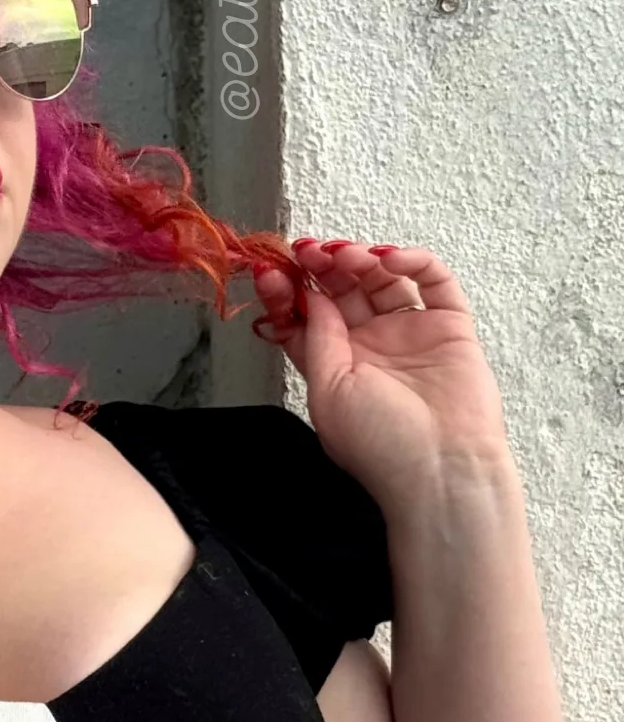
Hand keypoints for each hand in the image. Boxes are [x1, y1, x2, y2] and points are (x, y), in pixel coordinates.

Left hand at [252, 240, 513, 508]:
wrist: (441, 470)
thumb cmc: (381, 445)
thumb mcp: (328, 391)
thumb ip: (317, 339)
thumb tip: (312, 296)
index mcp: (336, 365)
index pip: (307, 316)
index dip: (288, 291)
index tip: (272, 270)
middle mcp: (371, 346)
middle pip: (342, 290)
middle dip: (322, 267)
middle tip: (309, 251)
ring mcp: (410, 333)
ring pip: (383, 279)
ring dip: (361, 259)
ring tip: (346, 255)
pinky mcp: (450, 326)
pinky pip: (434, 281)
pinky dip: (414, 261)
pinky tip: (389, 259)